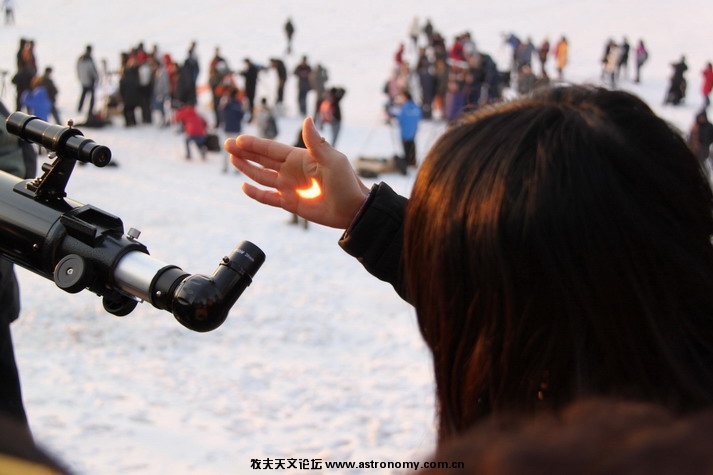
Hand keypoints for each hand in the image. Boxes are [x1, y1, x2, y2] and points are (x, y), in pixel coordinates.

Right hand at [226, 117, 369, 228]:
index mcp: (300, 157)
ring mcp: (289, 187)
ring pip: (262, 176)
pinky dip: (256, 193)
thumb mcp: (332, 160)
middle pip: (262, 159)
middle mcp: (291, 171)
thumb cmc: (346, 182)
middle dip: (245, 152)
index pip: (272, 148)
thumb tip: (307, 120)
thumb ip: (316, 143)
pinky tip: (244, 186)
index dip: (255, 144)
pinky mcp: (290, 203)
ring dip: (247, 168)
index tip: (239, 139)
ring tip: (232, 159)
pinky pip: (268, 197)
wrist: (352, 209)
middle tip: (227, 145)